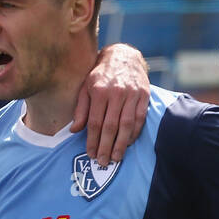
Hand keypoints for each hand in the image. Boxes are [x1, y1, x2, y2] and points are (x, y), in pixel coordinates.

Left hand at [73, 44, 149, 166]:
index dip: (92, 140)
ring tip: (116, 158)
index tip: (90, 154)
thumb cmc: (101, 74)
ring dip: (121, 144)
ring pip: (127, 124)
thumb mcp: (86, 87)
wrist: (124, 56)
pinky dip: (135, 133)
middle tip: (103, 162)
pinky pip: (140, 118)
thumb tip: (74, 130)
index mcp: (99, 90)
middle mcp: (116, 92)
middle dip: (106, 146)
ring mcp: (132, 94)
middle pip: (111, 126)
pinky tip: (129, 143)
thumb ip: (81, 109)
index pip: (95, 122)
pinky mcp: (144, 95)